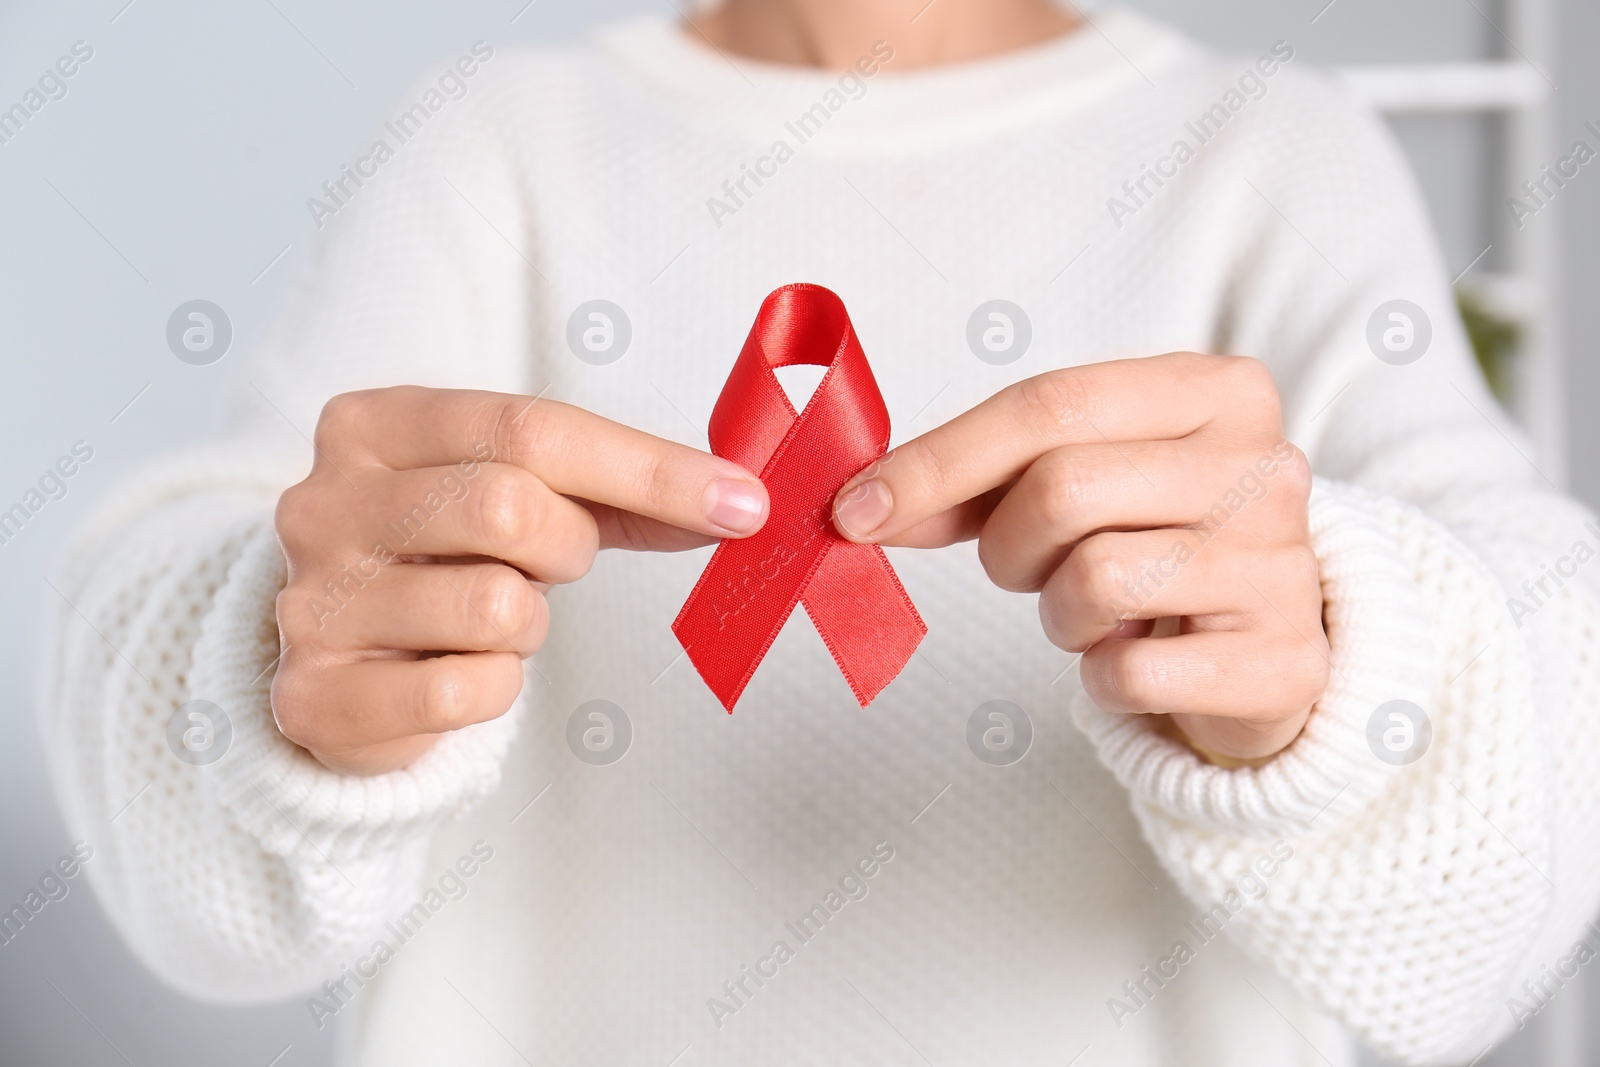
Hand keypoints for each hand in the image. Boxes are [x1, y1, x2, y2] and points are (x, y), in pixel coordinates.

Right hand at [274, 386, 768, 774]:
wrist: (338, 662)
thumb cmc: (443, 558)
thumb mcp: (517, 492)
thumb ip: (619, 490)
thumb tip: (738, 502)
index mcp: (373, 424)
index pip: (530, 428)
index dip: (651, 470)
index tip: (743, 503)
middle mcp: (325, 501)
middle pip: (510, 506)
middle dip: (568, 546)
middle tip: (550, 562)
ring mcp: (312, 600)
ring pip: (496, 606)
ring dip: (529, 623)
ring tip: (489, 617)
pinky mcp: (315, 694)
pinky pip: (466, 689)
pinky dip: (496, 687)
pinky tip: (460, 671)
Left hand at [830, 354, 1325, 762]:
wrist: (1265, 641)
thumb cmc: (1156, 540)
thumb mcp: (1081, 479)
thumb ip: (978, 481)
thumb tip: (862, 505)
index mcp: (1215, 391)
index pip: (1049, 404)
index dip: (938, 460)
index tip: (856, 507)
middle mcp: (1266, 465)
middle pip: (1064, 488)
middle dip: (1008, 545)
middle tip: (1026, 567)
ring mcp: (1283, 565)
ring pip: (1097, 578)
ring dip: (1058, 612)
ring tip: (1093, 610)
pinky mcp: (1283, 661)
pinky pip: (1130, 673)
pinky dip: (1101, 678)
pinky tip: (1131, 655)